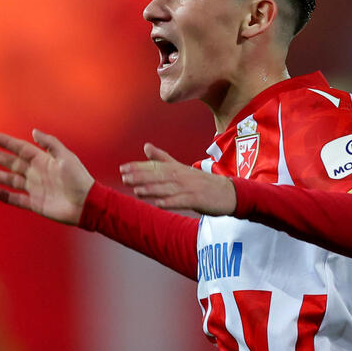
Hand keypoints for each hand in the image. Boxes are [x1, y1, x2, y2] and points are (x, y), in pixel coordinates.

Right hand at [0, 129, 93, 224]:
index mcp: (43, 160)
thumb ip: (50, 144)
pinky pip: (17, 199)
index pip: (21, 149)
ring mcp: (35, 189)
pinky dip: (6, 196)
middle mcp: (37, 173)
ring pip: (11, 180)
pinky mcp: (35, 204)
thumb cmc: (79, 179)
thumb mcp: (66, 157)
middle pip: (12, 163)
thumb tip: (33, 131)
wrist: (86, 204)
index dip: (7, 143)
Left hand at [119, 143, 236, 214]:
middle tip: (124, 178)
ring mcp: (190, 188)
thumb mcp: (182, 168)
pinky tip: (159, 204)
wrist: (229, 193)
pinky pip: (182, 201)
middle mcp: (182, 176)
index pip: (155, 166)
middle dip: (141, 176)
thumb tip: (146, 146)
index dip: (138, 167)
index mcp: (177, 169)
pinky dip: (170, 202)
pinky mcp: (198, 200)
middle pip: (159, 175)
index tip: (122, 168)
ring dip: (152, 189)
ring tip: (137, 191)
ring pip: (168, 188)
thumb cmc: (203, 182)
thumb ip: (163, 158)